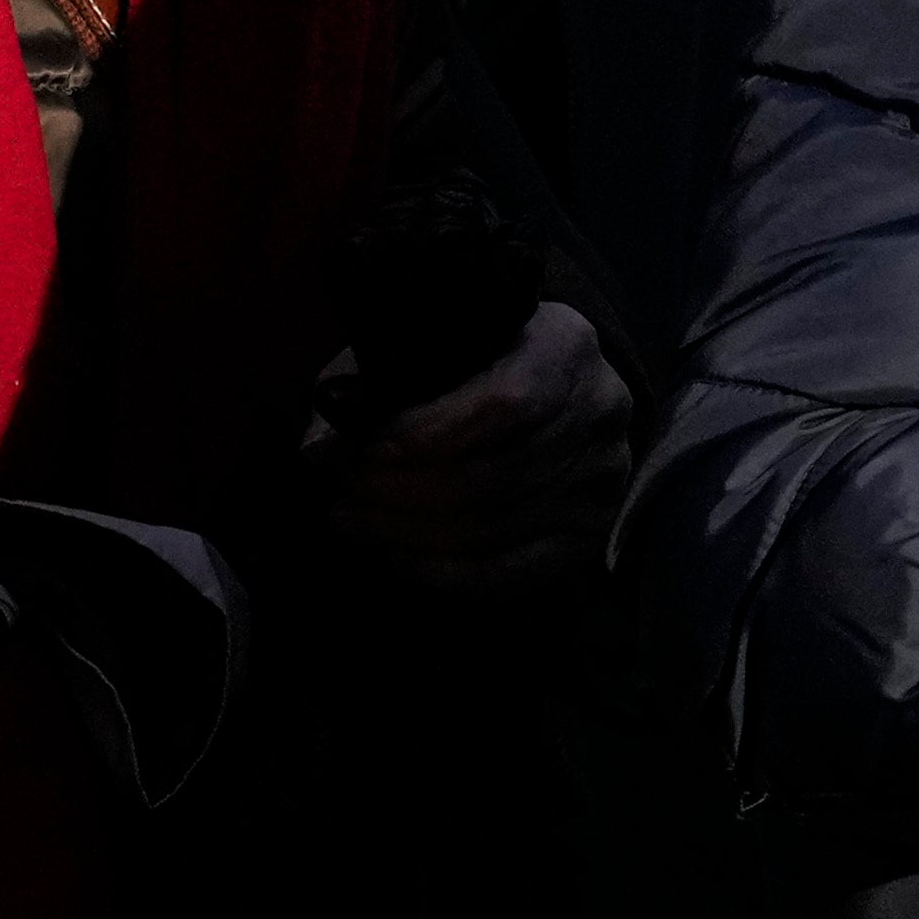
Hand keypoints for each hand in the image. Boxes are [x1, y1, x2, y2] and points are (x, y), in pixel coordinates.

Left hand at [325, 296, 631, 596]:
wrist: (552, 389)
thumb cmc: (476, 358)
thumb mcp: (429, 344)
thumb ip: (371, 383)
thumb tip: (318, 449)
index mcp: (566, 346)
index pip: (504, 403)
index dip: (429, 433)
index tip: (366, 448)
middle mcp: (600, 412)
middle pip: (492, 475)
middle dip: (400, 490)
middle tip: (343, 488)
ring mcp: (601, 482)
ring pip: (491, 528)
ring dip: (406, 531)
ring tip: (351, 517)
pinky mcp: (586, 538)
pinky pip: (505, 573)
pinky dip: (437, 571)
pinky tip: (392, 553)